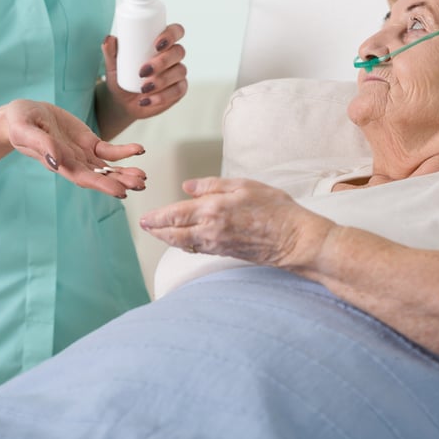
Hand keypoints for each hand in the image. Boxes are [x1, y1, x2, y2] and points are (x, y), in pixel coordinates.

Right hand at [5, 99, 146, 197]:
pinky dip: (124, 152)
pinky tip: (138, 150)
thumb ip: (41, 145)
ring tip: (143, 176)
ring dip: (125, 172)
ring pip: (108, 168)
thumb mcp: (25, 130)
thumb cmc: (19, 123)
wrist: (23, 115)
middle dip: (120, 181)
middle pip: (100, 177)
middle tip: (140, 183)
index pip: (84, 178)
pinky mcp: (89, 143)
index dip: (103, 185)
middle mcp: (74, 163)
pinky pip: (109, 150)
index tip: (120, 191)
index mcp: (59, 164)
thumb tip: (56, 162)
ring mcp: (83, 154)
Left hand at [102, 23, 187, 120]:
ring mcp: (178, 73)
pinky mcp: (179, 90)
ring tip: (144, 88)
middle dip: (163, 61)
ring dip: (162, 80)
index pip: (176, 31)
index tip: (156, 44)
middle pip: (178, 52)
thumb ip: (110, 52)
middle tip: (144, 71)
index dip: (171, 34)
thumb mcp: (114, 65)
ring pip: (180, 71)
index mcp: (162, 43)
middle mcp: (173, 56)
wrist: (123, 101)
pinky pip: (178, 91)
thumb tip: (109, 39)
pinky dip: (163, 96)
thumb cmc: (122, 77)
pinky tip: (149, 99)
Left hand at [139, 177, 335, 267]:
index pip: (174, 215)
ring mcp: (216, 245)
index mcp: (212, 210)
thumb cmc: (274, 209)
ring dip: (169, 238)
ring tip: (160, 232)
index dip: (156, 218)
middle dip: (157, 231)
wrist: (294, 239)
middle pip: (173, 235)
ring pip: (184, 244)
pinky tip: (185, 239)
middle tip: (146, 227)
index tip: (145, 218)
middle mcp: (209, 231)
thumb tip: (189, 187)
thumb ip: (213, 185)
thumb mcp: (244, 186)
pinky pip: (198, 249)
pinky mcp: (225, 253)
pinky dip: (186, 244)